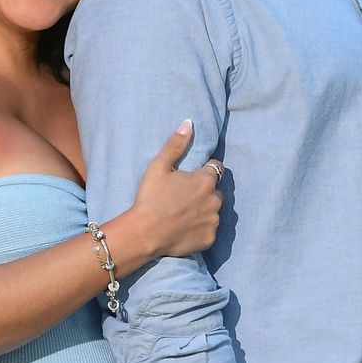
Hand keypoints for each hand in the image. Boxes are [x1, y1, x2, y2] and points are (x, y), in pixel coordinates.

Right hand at [123, 119, 223, 259]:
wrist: (144, 233)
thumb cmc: (150, 197)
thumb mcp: (159, 166)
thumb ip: (176, 144)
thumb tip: (189, 123)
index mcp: (206, 180)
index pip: (216, 167)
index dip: (205, 170)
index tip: (192, 176)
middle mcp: (215, 200)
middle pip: (216, 190)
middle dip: (205, 191)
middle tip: (184, 196)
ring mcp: (214, 221)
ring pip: (214, 211)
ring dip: (204, 210)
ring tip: (183, 213)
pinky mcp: (210, 239)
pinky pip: (209, 230)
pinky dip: (201, 228)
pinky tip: (185, 228)